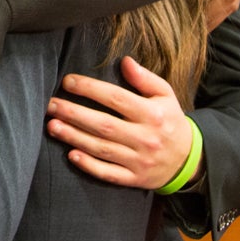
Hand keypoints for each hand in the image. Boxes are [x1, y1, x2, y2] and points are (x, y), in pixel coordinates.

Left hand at [45, 57, 193, 189]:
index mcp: (153, 114)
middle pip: (104, 125)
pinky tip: (71, 155)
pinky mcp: (135, 179)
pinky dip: (90, 166)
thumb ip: (145, 78)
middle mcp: (146, 138)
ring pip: (102, 149)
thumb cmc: (170, 121)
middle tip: (50, 105)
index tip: (68, 81)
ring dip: (74, 137)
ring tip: (52, 126)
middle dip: (74, 114)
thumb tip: (125, 61)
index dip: (90, 89)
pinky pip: (110, 174)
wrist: (190, 160)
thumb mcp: (166, 96)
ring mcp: (140, 161)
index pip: (116, 98)